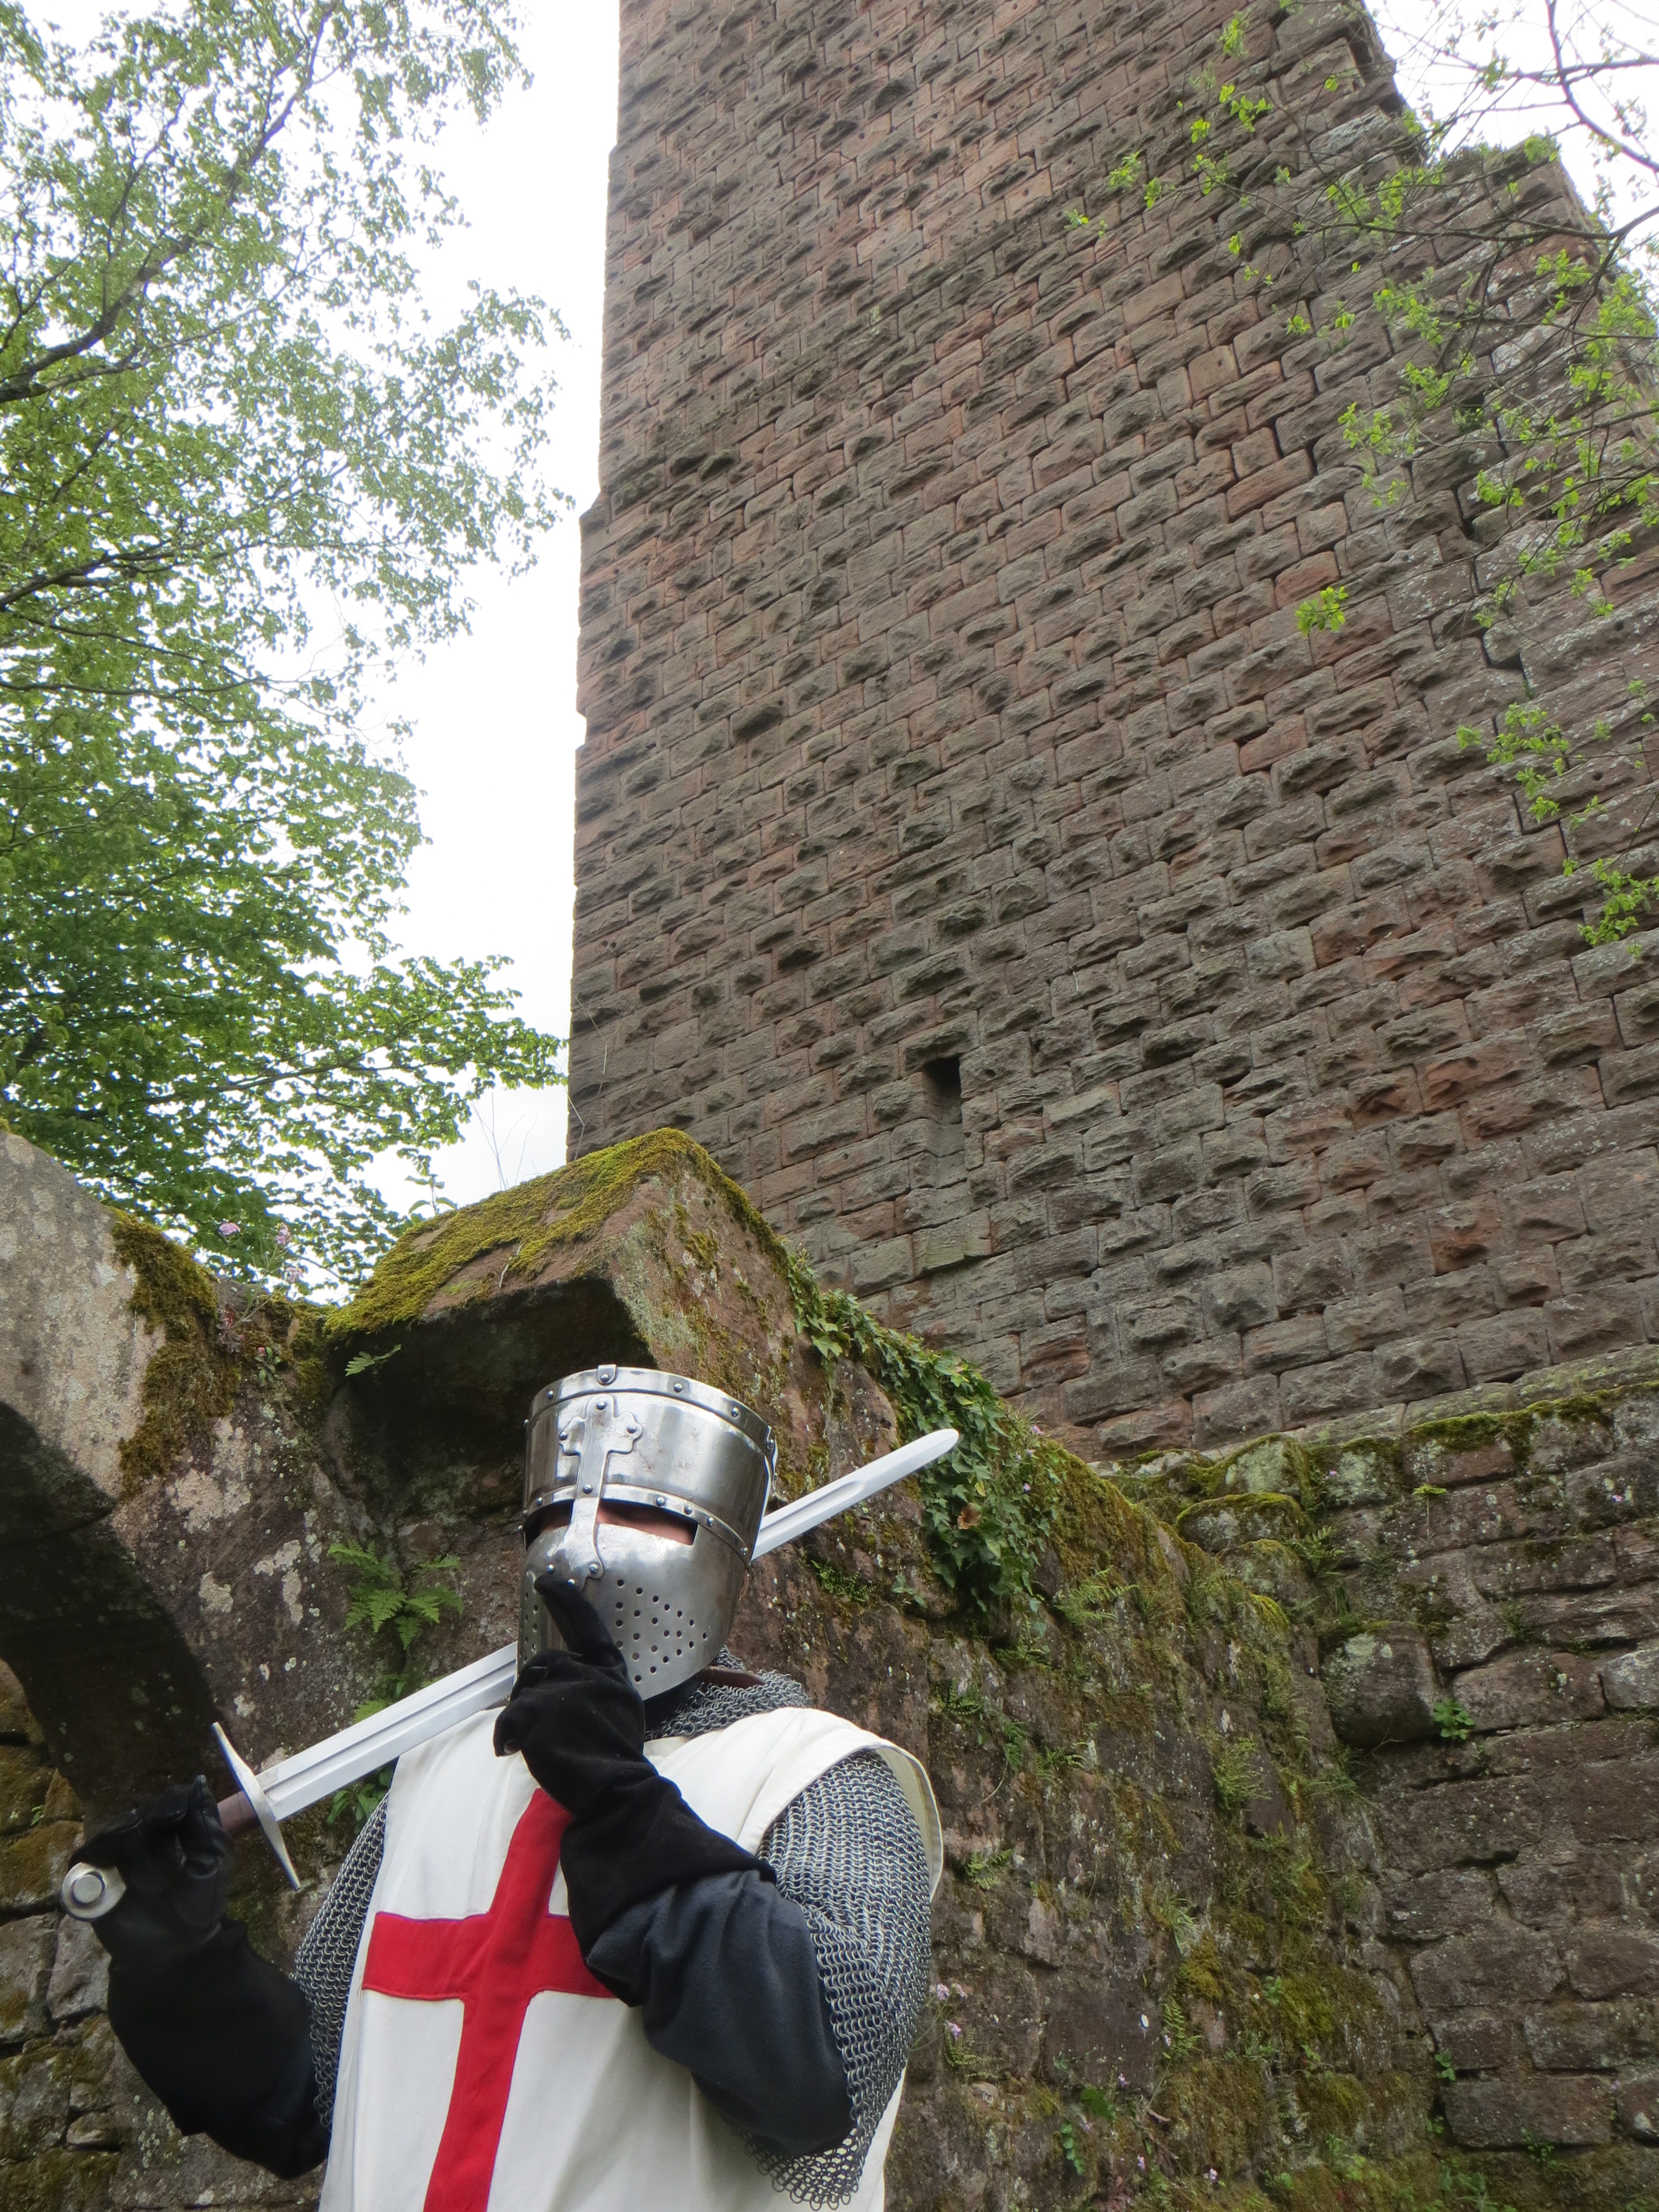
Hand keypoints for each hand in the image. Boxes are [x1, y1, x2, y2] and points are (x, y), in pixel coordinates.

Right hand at [80, 1777, 232, 1970]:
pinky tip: (110, 1862)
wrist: (177, 1952)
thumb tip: (198, 1781)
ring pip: (112, 1832)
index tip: (174, 1817)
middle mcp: (141, 1843)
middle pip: (137, 1815)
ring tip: (147, 1874)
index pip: (164, 1803)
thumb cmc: (200, 1907)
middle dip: (150, 1830)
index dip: (168, 1804)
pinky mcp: (93, 1883)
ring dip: (130, 1846)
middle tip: (164, 1858)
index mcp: (171, 1834)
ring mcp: (115, 1861)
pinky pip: (83, 1858)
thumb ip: (205, 1822)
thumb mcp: (212, 1862)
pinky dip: (94, 1854)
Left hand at [493, 1585, 645, 1814]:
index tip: (546, 1582)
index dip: (566, 1600)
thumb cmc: (616, 1759)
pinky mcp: (535, 1711)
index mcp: (610, 1670)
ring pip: (524, 1692)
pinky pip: (506, 1720)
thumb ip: (599, 1688)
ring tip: (530, 1744)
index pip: (586, 1624)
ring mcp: (561, 1689)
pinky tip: (512, 1751)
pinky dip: (505, 1737)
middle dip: (531, 1689)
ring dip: (521, 1716)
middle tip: (532, 1722)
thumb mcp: (621, 1711)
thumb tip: (572, 1689)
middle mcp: (587, 1672)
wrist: (614, 1790)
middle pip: (544, 1664)